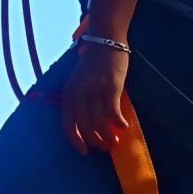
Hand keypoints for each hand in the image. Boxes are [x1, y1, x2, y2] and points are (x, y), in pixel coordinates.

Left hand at [60, 40, 130, 154]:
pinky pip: (113, 113)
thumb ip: (79, 100)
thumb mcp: (78, 82)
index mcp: (68, 94)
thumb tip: (87, 124)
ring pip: (100, 124)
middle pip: (85, 127)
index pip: (68, 125)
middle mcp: (79, 94)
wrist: (105, 41)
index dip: (76, 141)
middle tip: (105, 146)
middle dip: (95, 141)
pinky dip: (119, 123)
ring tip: (115, 141)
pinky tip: (124, 126)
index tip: (84, 152)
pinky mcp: (111, 88)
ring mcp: (94, 91)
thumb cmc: (93, 63)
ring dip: (108, 136)